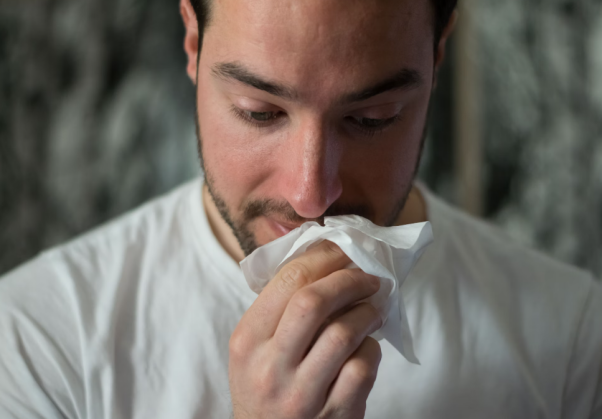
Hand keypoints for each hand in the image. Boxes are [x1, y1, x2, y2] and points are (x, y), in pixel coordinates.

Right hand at [229, 240, 382, 418]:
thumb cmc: (265, 386)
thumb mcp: (253, 348)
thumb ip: (279, 309)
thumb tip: (327, 260)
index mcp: (247, 340)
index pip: (287, 280)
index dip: (324, 257)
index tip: (344, 250)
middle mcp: (270, 367)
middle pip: (314, 301)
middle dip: (349, 280)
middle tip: (368, 277)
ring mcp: (301, 394)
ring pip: (343, 333)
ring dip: (367, 312)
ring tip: (373, 308)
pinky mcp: (334, 414)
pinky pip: (363, 367)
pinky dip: (371, 348)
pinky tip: (367, 345)